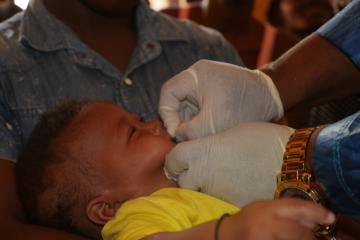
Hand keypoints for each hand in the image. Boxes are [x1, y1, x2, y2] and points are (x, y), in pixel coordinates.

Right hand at [159, 60, 283, 140]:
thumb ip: (189, 132)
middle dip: (179, 121)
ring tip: (198, 137)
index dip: (167, 115)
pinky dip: (199, 121)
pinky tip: (206, 132)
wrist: (273, 97)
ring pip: (187, 106)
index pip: (168, 93)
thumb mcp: (213, 123)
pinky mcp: (214, 92)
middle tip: (185, 138)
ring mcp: (206, 83)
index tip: (175, 133)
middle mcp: (198, 76)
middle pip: (176, 100)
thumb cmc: (244, 106)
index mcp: (194, 75)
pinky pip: (199, 107)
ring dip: (190, 122)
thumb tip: (177, 136)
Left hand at [164, 122, 293, 206]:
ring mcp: (217, 192)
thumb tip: (203, 150)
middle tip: (198, 169)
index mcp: (202, 152)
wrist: (292, 162)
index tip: (180, 158)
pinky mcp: (230, 204)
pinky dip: (221, 194)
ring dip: (203, 185)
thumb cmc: (264, 139)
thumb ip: (210, 143)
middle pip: (182, 180)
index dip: (175, 159)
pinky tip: (233, 185)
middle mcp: (204, 174)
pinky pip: (217, 201)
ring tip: (218, 177)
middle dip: (186, 175)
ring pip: (199, 192)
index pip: (173, 159)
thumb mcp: (232, 132)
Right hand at [224, 198, 335, 239]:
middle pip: (299, 232)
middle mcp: (268, 224)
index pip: (296, 207)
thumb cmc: (249, 219)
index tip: (330, 217)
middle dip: (309, 236)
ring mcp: (265, 239)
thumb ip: (286, 211)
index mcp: (268, 209)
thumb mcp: (265, 207)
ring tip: (303, 238)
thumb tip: (312, 219)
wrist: (227, 235)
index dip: (316, 212)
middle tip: (312, 236)